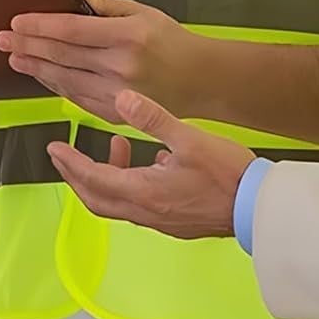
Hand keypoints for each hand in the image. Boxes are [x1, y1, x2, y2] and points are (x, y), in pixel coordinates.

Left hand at [0, 0, 204, 122]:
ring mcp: (120, 94)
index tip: (16, 22)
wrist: (204, 81)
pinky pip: (78, 99)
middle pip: (63, 56)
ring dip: (35, 69)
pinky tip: (41, 76)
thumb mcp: (141, 11)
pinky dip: (56, 86)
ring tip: (14, 58)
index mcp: (128, 36)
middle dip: (27, 47)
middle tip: (1, 40)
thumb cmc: (171, 41)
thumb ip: (101, 1)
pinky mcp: (117, 114)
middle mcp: (123, 67)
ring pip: (65, 80)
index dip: (39, 26)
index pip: (72, 30)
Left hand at [46, 90, 253, 239]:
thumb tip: (122, 97)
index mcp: (144, 192)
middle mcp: (146, 212)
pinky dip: (128, 183)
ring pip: (116, 204)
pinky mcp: (175, 222)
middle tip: (63, 154)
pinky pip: (138, 205)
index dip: (70, 163)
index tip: (54, 147)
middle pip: (96, 200)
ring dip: (103, 178)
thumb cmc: (228, 175)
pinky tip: (148, 160)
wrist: (264, 209)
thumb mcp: (188, 138)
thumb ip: (152, 118)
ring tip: (113, 147)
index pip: (93, 179)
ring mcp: (161, 221)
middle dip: (75, 176)